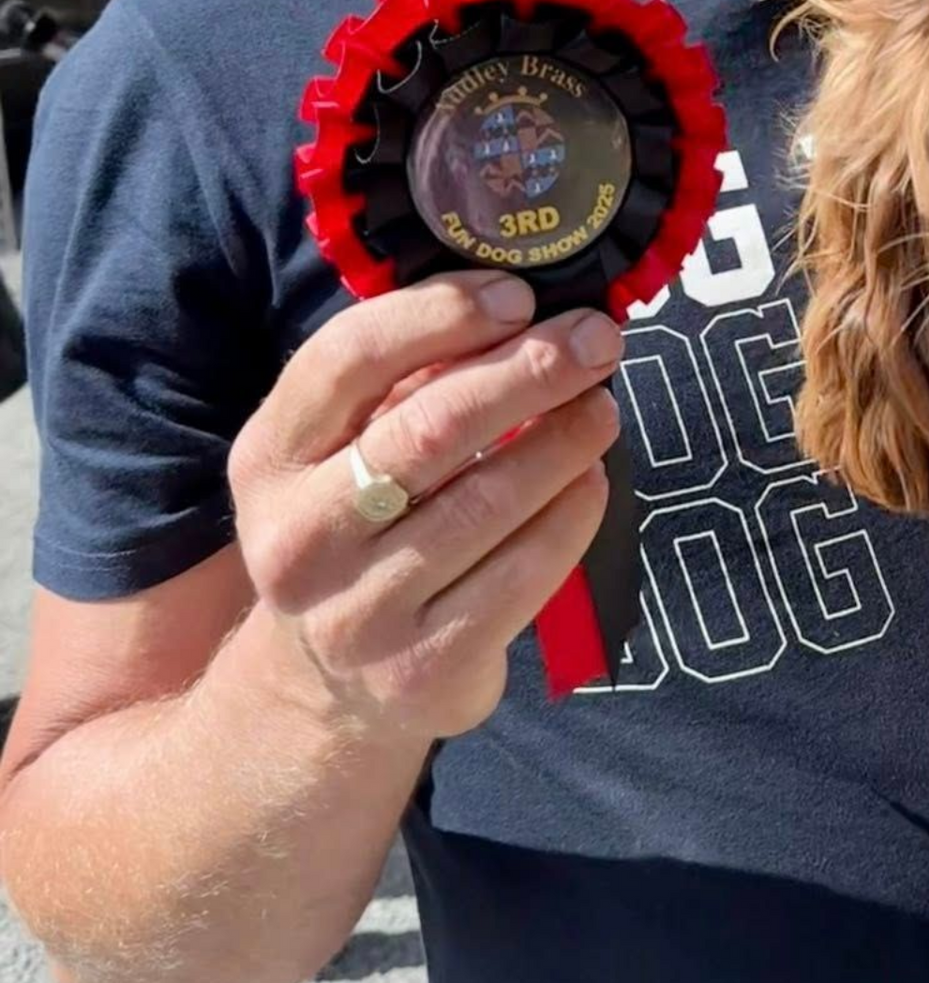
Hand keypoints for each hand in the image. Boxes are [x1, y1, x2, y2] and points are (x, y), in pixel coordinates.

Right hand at [228, 272, 623, 742]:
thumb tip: (522, 309)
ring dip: (564, 439)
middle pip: (432, 427)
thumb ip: (407, 381)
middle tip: (598, 340)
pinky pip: (522, 571)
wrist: (329, 688)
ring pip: (486, 499)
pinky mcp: (423, 667)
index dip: (441, 313)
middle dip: (530, 369)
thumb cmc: (360, 527)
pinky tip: (590, 480)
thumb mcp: (346, 452)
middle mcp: (300, 536)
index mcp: (271, 458)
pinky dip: (570, 514)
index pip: (347, 359)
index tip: (520, 294)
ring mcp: (358, 611)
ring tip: (602, 407)